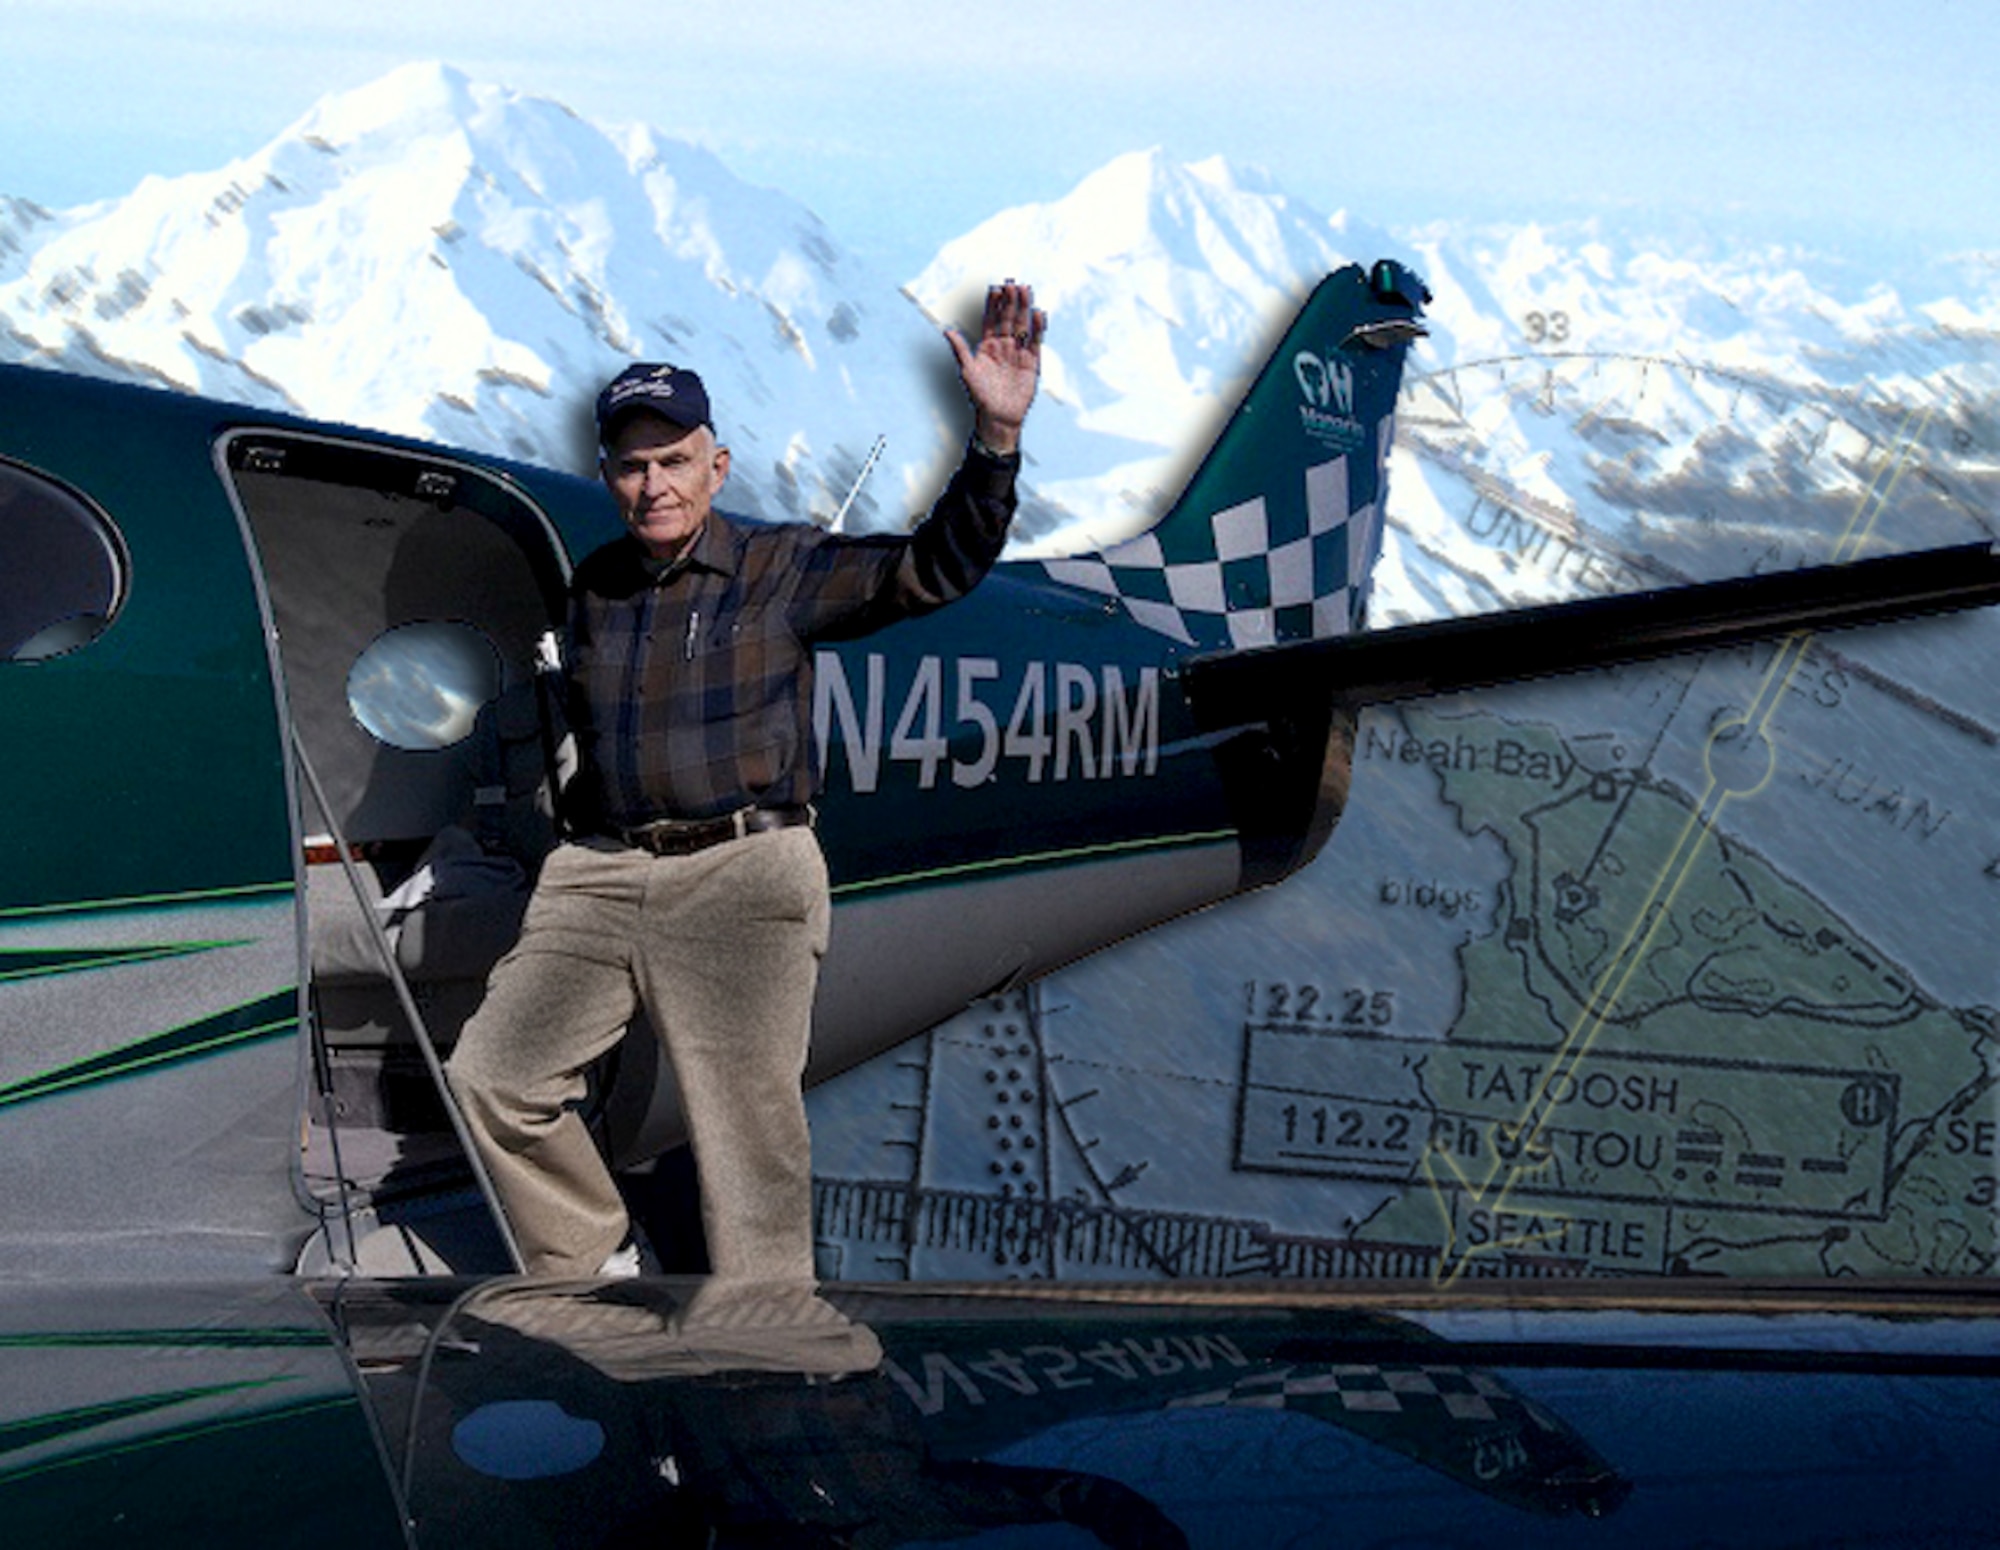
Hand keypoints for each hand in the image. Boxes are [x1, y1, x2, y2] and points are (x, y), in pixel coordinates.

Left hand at [946, 280, 1045, 455]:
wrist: (998, 417)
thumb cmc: (980, 396)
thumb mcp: (968, 371)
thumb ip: (960, 350)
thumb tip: (946, 330)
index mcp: (988, 346)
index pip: (991, 320)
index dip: (993, 304)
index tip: (995, 288)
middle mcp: (1004, 346)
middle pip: (1008, 318)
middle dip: (1010, 301)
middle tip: (1012, 283)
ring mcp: (1019, 352)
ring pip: (1023, 325)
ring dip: (1024, 308)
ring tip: (1025, 290)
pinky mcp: (1032, 362)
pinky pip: (1035, 342)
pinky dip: (1037, 328)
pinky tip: (1038, 313)